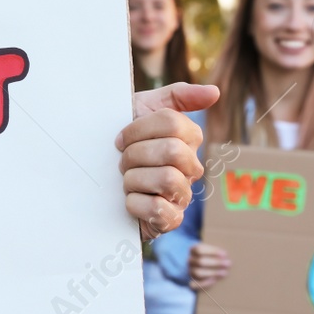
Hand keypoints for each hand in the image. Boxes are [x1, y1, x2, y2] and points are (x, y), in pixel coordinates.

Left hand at [119, 82, 218, 238]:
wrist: (99, 178)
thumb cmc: (125, 141)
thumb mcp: (144, 109)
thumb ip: (178, 95)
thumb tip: (214, 92)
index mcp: (188, 140)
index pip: (171, 123)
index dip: (138, 129)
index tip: (120, 138)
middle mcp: (191, 167)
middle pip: (171, 150)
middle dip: (135, 154)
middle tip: (122, 161)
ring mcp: (182, 195)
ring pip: (167, 179)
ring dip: (134, 178)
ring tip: (126, 180)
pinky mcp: (170, 220)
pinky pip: (159, 210)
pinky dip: (135, 204)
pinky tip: (128, 200)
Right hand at [189, 243, 231, 290]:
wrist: (204, 265)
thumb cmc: (212, 256)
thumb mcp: (213, 250)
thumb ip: (217, 252)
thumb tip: (226, 255)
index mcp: (193, 250)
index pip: (199, 250)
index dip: (212, 252)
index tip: (225, 254)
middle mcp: (190, 261)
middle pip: (200, 262)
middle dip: (215, 263)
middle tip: (228, 263)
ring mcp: (190, 271)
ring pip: (198, 273)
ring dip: (213, 273)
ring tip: (225, 273)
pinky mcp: (192, 281)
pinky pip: (195, 284)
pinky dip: (204, 283)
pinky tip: (214, 281)